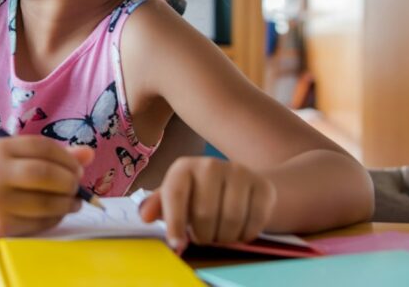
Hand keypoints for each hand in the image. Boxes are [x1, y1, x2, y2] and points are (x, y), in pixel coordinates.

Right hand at [0, 136, 94, 238]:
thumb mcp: (16, 158)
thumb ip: (52, 154)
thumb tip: (89, 154)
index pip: (43, 147)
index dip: (67, 158)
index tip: (78, 168)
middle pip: (45, 174)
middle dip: (69, 181)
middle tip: (76, 186)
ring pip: (45, 202)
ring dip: (67, 203)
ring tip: (73, 202)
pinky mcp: (0, 226)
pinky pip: (39, 223)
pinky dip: (55, 218)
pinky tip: (56, 214)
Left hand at [138, 157, 275, 251]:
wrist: (242, 183)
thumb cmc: (200, 194)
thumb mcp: (177, 197)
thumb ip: (159, 206)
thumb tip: (145, 216)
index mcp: (184, 167)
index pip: (175, 195)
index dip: (175, 223)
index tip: (177, 244)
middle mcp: (210, 165)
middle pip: (205, 214)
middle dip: (202, 235)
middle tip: (202, 237)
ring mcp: (239, 172)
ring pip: (231, 220)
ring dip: (223, 237)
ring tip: (218, 234)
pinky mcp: (263, 186)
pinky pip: (254, 222)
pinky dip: (245, 235)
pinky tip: (238, 230)